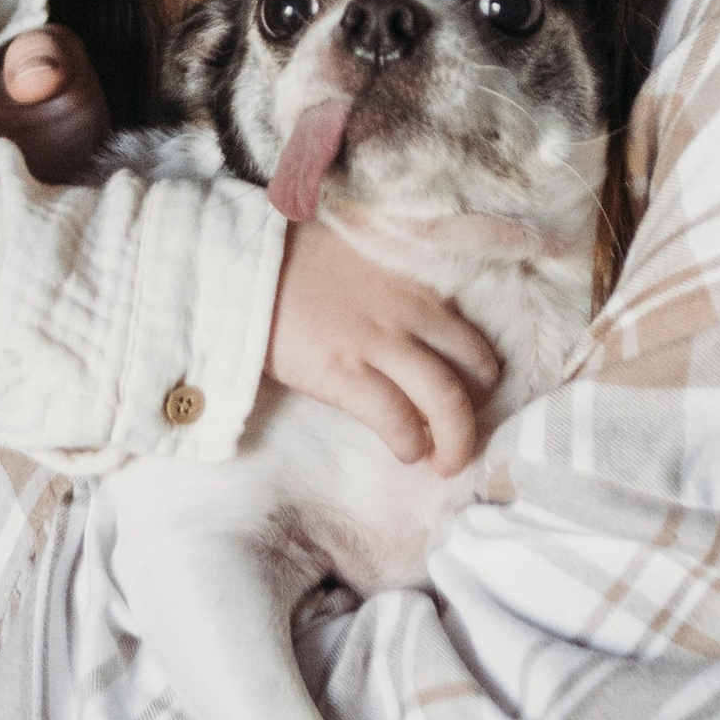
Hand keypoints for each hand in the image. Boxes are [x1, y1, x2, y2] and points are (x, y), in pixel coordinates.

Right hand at [266, 219, 497, 472]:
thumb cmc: (292, 259)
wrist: (240, 265)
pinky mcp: (343, 373)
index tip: (470, 397)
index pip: (470, 337)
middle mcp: (409, 314)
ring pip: (444, 401)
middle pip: (472, 371)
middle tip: (465, 438)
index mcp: (414, 286)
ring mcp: (378, 344)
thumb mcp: (361, 257)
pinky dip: (408, 442)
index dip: (479, 374)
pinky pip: (394, 418)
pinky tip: (406, 452)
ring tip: (444, 461)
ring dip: (453, 440)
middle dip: (476, 413)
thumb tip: (409, 324)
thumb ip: (394, 288)